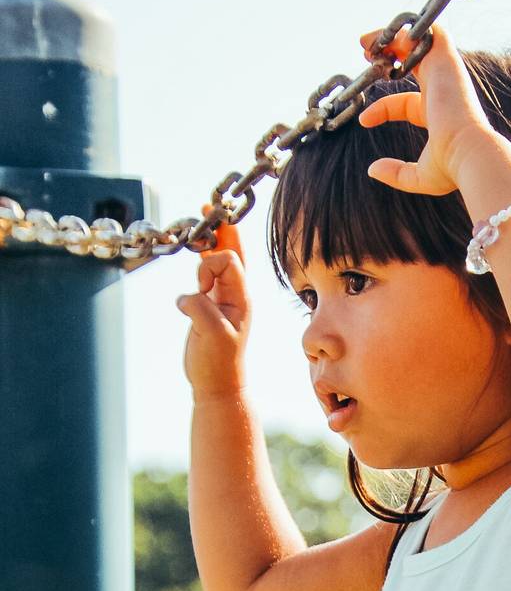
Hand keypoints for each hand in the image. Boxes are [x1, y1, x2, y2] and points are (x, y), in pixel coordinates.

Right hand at [175, 205, 250, 402]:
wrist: (217, 384)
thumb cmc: (219, 362)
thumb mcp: (211, 336)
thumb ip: (201, 311)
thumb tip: (188, 296)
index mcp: (241, 297)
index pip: (229, 262)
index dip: (210, 266)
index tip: (200, 286)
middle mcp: (234, 294)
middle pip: (230, 252)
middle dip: (220, 229)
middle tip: (209, 207)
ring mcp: (222, 299)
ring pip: (217, 262)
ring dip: (207, 245)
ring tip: (200, 224)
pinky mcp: (209, 306)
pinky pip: (205, 277)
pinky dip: (198, 266)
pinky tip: (193, 262)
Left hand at [357, 22, 494, 195]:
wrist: (470, 153)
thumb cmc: (451, 167)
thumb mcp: (419, 177)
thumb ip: (396, 173)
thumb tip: (373, 170)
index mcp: (439, 114)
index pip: (405, 103)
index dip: (382, 109)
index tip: (364, 121)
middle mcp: (443, 91)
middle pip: (414, 64)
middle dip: (390, 54)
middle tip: (365, 52)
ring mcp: (446, 74)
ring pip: (421, 43)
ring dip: (393, 37)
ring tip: (366, 40)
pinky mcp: (447, 62)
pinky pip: (431, 31)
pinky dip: (410, 28)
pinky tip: (385, 34)